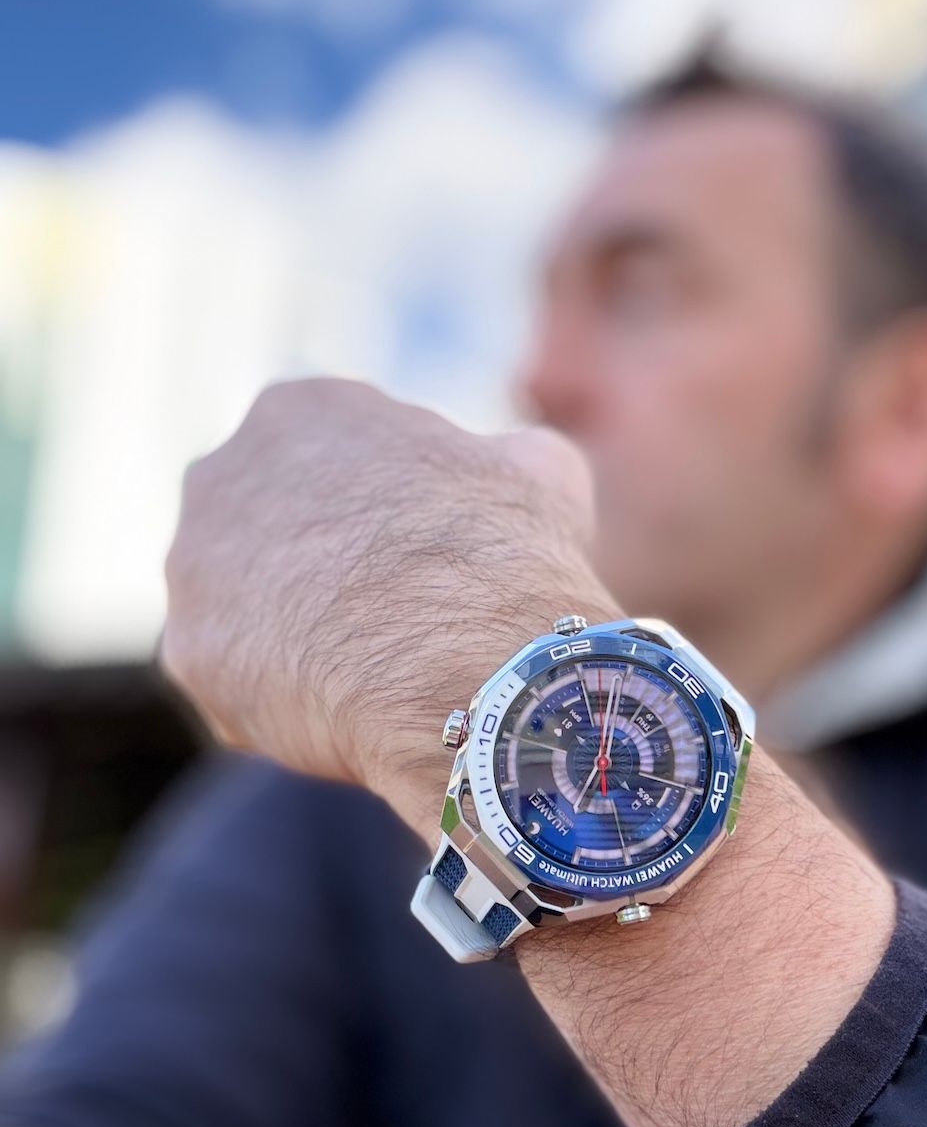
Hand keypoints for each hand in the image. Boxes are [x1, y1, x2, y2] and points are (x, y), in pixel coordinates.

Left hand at [161, 378, 617, 834]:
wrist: (466, 665)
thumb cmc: (507, 556)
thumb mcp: (539, 474)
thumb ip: (500, 461)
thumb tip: (512, 471)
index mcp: (300, 410)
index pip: (329, 462)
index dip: (384, 514)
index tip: (424, 556)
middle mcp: (222, 472)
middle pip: (270, 531)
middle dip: (318, 571)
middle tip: (388, 619)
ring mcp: (194, 566)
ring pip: (246, 610)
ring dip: (294, 638)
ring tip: (370, 675)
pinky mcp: (187, 653)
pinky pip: (236, 683)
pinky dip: (283, 704)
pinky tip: (342, 715)